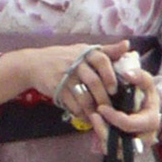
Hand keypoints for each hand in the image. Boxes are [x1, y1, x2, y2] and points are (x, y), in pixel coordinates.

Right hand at [0, 41, 128, 126]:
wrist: (34, 64)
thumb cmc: (65, 57)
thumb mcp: (84, 50)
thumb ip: (107, 50)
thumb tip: (127, 44)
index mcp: (86, 53)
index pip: (102, 60)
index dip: (110, 75)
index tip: (114, 89)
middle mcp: (75, 63)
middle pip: (93, 82)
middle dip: (103, 98)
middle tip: (109, 108)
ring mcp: (65, 76)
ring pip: (82, 96)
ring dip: (92, 109)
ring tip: (99, 116)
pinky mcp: (56, 88)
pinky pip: (71, 104)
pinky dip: (79, 113)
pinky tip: (85, 117)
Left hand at [96, 59, 161, 144]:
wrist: (148, 112)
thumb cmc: (146, 97)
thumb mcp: (148, 85)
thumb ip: (140, 76)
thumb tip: (127, 73)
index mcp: (150, 122)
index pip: (129, 124)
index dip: (113, 117)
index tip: (101, 107)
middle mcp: (144, 139)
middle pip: (120, 142)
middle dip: (103, 129)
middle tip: (93, 115)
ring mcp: (134, 147)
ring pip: (113, 149)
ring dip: (100, 135)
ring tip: (93, 119)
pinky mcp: (125, 151)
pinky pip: (110, 150)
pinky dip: (101, 139)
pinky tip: (96, 125)